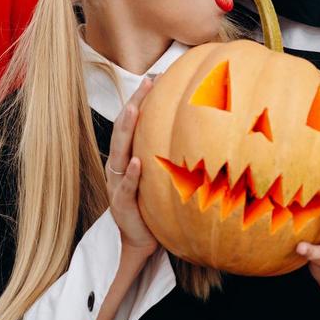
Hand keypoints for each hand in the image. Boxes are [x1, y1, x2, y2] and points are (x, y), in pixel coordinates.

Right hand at [106, 77, 158, 255]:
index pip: (131, 123)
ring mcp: (117, 184)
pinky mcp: (121, 204)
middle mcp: (118, 166)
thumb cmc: (153, 205)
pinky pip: (125, 186)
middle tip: (146, 82)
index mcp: (127, 158)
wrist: (141, 240)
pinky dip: (131, 175)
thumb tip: (203, 133)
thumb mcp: (163, 176)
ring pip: (119, 152)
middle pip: (122, 130)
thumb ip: (172, 156)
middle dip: (133, 104)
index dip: (140, 100)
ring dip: (126, 130)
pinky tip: (138, 163)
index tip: (154, 78)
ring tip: (135, 110)